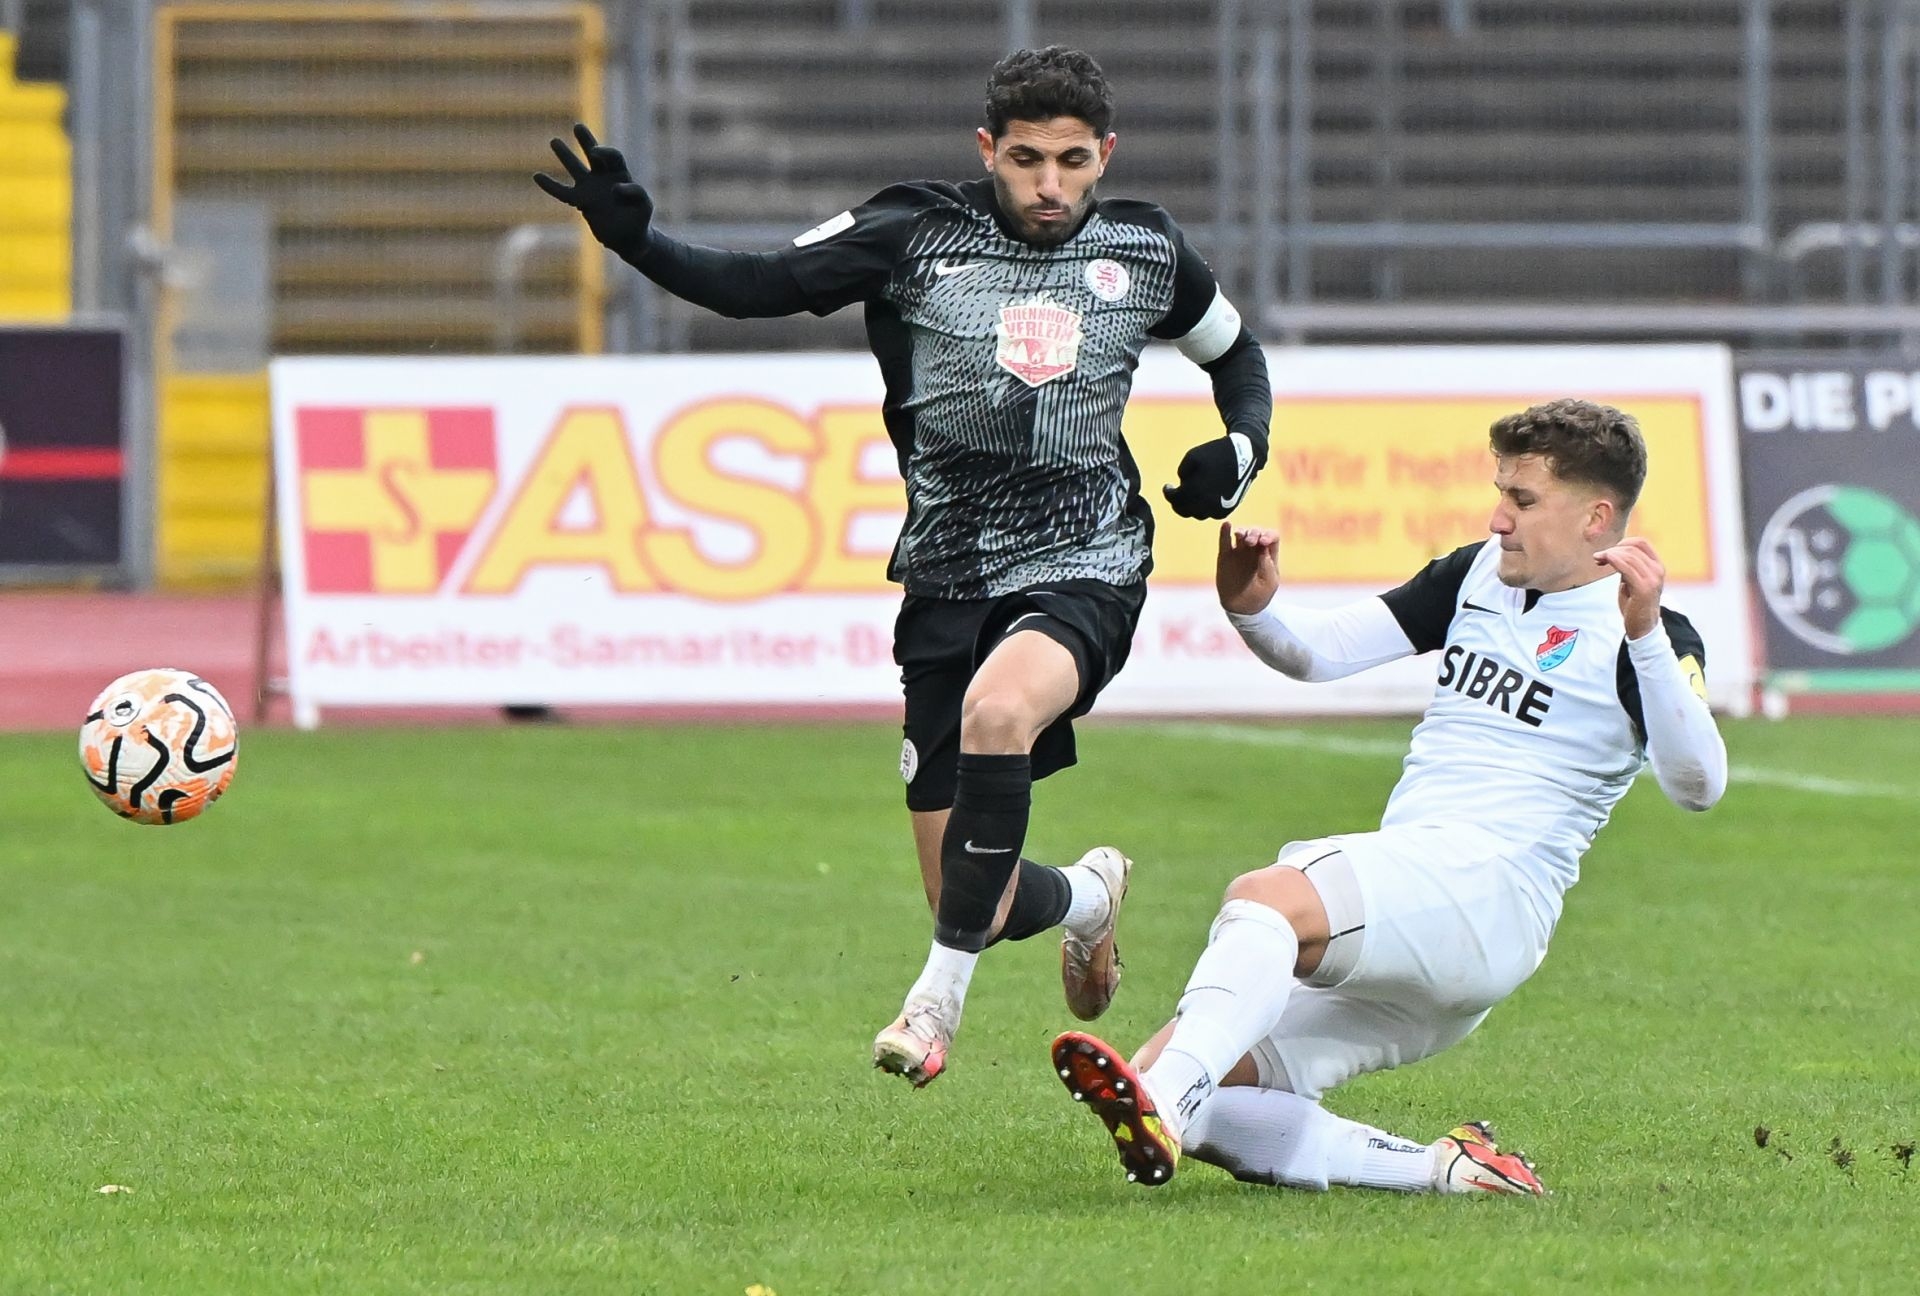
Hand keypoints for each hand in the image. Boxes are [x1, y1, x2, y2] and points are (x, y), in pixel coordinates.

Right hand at [534, 123, 654, 253]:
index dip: (607, 154)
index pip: (613, 156)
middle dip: (586, 140)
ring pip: (575, 168)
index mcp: (620, 173)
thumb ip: (636, 193)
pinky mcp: (581, 202)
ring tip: (554, 141)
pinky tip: (537, 176)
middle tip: (578, 127)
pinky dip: (550, 186)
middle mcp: (603, 177)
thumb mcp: (645, 205)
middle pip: (594, 154)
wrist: (628, 238)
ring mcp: (590, 188)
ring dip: (565, 155)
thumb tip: (615, 188)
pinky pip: (562, 192)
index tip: (603, 162)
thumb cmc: (639, 219)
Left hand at [1162, 429, 1263, 519]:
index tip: (1167, 486)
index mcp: (1196, 491)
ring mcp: (1218, 509)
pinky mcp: (1228, 510)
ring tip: (1190, 494)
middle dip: (1178, 502)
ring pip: (1198, 514)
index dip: (1168, 493)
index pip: (1175, 499)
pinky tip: (1203, 496)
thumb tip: (1182, 486)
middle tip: (1176, 493)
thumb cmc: (1216, 453)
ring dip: (1191, 506)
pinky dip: (1204, 507)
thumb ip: (1182, 473)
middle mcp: (1207, 504)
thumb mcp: (1192, 456)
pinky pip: (1210, 513)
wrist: (1246, 455)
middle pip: (1184, 510)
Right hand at [1216, 522, 1280, 614]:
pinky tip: (1227, 525)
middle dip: (1254, 533)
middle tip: (1251, 542)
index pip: (1271, 536)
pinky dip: (1225, 531)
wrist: (1241, 608)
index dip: (1268, 535)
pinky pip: (1224, 540)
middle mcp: (1254, 551)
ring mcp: (1239, 552)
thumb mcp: (1269, 583)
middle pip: (1256, 532)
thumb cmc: (1259, 597)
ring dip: (1242, 531)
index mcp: (1268, 555)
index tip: (1263, 542)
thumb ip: (1267, 565)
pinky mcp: (1225, 556)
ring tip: (1240, 536)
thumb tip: (1262, 548)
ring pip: (1241, 534)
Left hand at [1595, 536, 1664, 639]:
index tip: (1609, 551)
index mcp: (1657, 566)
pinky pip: (1626, 567)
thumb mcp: (1632, 580)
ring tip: (1598, 560)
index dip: (1623, 542)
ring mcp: (1652, 579)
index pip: (1641, 543)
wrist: (1643, 626)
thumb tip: (1614, 552)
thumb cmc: (1635, 602)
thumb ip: (1628, 566)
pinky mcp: (1643, 588)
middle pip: (1632, 548)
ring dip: (1609, 554)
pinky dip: (1613, 560)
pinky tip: (1604, 561)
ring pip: (1628, 556)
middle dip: (1612, 549)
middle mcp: (1657, 570)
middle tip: (1598, 557)